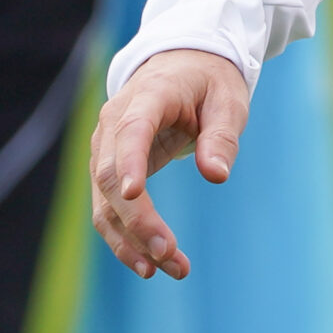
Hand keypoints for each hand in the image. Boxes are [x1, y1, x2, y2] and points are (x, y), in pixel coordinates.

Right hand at [89, 48, 251, 279]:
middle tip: (168, 253)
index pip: (131, 130)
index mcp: (148, 95)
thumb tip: (216, 175)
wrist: (180, 64)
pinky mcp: (108, 168)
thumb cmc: (209, 81)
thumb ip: (222, 135)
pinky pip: (108, 209)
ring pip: (104, 201)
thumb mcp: (228, 99)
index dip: (130, 161)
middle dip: (137, 219)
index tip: (135, 194)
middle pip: (110, 176)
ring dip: (130, 239)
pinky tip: (148, 264)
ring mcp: (105, 147)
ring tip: (167, 269)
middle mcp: (114, 122)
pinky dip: (124, 237)